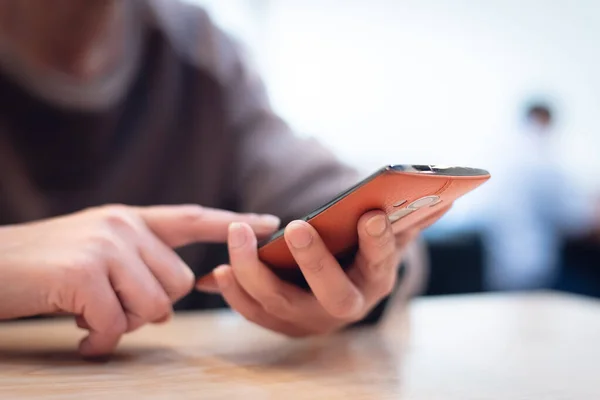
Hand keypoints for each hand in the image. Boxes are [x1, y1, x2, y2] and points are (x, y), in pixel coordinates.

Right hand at [0, 204, 279, 356]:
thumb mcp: (94, 251)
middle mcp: (123, 225)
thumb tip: (173, 299)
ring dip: (121, 324)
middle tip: (107, 308)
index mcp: (129, 219)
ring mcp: (105, 246)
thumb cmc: (41, 269)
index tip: (268, 222)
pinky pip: (116, 324)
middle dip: (148, 307)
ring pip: (153, 307)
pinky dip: (97, 340)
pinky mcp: (85, 273)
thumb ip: (137, 263)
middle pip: (177, 284)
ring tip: (87, 316)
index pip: (193, 219)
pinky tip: (77, 334)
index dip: (233, 223)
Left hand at [195, 206, 450, 335]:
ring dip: (254, 270)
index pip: (383, 262)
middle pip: (332, 294)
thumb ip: (409, 219)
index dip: (379, 242)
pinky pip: (254, 313)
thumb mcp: (383, 236)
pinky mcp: (281, 324)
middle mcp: (346, 307)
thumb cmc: (358, 253)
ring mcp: (311, 319)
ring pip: (281, 303)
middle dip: (315, 261)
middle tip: (297, 225)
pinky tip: (217, 270)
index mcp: (377, 281)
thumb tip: (448, 198)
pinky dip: (234, 292)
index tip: (370, 213)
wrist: (335, 289)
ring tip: (236, 233)